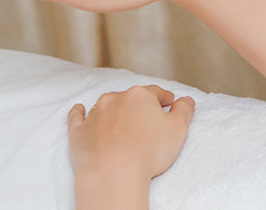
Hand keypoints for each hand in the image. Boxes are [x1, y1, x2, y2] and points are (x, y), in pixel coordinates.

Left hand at [68, 85, 194, 209]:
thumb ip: (184, 111)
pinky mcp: (79, 131)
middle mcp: (116, 99)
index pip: (156, 92)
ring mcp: (95, 114)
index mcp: (141, 95)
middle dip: (139, 105)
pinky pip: (77, 116)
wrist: (113, 173)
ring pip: (106, 105)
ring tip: (122, 122)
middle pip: (131, 98)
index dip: (164, 98)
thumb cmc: (148, 151)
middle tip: (147, 117)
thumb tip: (187, 100)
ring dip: (114, 110)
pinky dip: (79, 112)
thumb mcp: (178, 130)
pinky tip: (79, 109)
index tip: (169, 102)